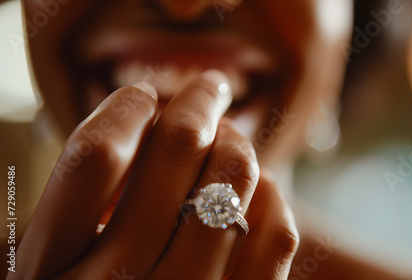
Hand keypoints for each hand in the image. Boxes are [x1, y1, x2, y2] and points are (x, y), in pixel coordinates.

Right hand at [9, 70, 298, 279]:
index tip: (144, 94)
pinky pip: (275, 237)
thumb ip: (83, 206)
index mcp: (50, 270)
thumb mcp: (58, 264)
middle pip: (175, 153)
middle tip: (208, 87)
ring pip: (231, 185)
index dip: (125, 109)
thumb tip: (148, 124)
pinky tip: (258, 185)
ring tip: (230, 136)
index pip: (93, 156)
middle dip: (197, 102)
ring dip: (236, 145)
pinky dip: (272, 197)